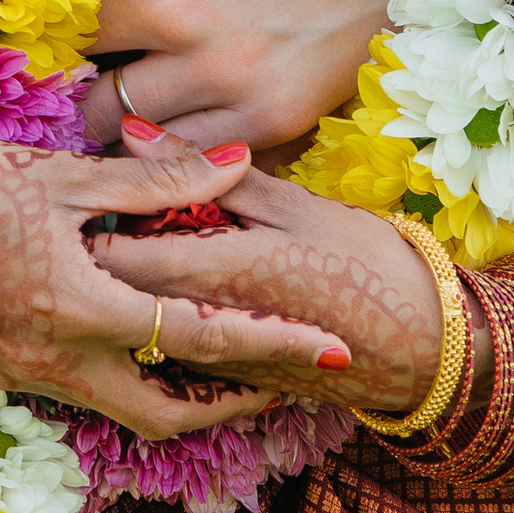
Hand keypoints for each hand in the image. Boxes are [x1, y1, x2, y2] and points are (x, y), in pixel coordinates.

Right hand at [0, 134, 354, 443]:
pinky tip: (136, 340)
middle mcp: (54, 360)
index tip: (334, 348)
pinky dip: (120, 377)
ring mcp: (20, 375)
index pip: (201, 337)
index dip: (274, 344)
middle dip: (232, 404)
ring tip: (222, 365)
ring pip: (120, 408)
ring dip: (177, 393)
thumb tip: (240, 162)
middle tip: (281, 380)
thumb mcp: (66, 176)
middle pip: (167, 412)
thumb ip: (157, 181)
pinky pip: (76, 391)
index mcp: (81, 307)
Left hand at [83, 0, 451, 151]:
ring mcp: (224, 67)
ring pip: (114, 118)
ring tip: (126, 75)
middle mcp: (168, 6)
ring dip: (112, 98)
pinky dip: (174, 135)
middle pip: (68, 57)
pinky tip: (181, 104)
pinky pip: (187, 150)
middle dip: (67, 46)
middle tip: (77, 37)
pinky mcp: (277, 109)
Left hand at [88, 136, 443, 422]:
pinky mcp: (228, 381)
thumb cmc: (366, 264)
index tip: (88, 192)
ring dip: (127, 286)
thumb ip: (208, 172)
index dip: (90, 221)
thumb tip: (134, 131)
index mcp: (217, 272)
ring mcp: (212, 362)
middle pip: (117, 292)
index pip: (114, 252)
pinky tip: (177, 287)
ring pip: (138, 321)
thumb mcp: (292, 204)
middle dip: (99, 255)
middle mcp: (202, 327)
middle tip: (100, 217)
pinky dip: (162, 313)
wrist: (425, 350)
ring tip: (129, 248)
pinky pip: (172, 346)